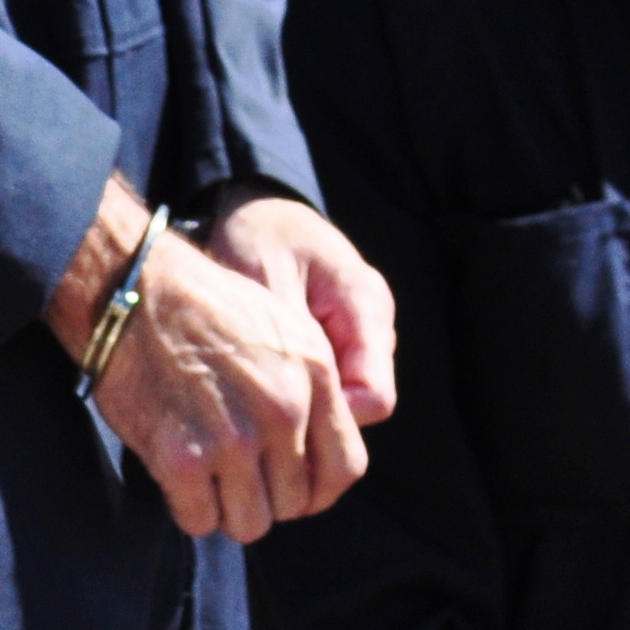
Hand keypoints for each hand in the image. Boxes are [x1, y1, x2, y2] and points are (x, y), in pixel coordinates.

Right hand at [44, 179, 367, 540]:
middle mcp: (283, 409)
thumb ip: (314, 389)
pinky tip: (181, 479)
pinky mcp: (181, 458)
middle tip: (240, 478)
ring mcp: (233, 437)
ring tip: (212, 480)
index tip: (296, 489)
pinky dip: (191, 510)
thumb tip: (323, 452)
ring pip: (251, 523)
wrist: (137, 295)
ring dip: (230, 510)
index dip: (321, 491)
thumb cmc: (209, 310)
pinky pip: (199, 521)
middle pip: (296, 502)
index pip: (346, 467)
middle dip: (270, 498)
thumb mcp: (288, 329)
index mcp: (316, 376)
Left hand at [206, 188, 400, 425]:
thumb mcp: (264, 282)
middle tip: (258, 414)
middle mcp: (373, 323)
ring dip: (305, 404)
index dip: (331, 422)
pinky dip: (299, 390)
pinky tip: (261, 378)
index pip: (374, 398)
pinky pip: (330, 382)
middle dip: (314, 418)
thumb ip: (290, 341)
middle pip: (361, 404)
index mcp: (364, 304)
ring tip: (255, 390)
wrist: (257, 207)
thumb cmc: (257, 237)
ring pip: (345, 397)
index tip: (277, 421)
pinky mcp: (341, 337)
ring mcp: (360, 331)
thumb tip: (301, 407)